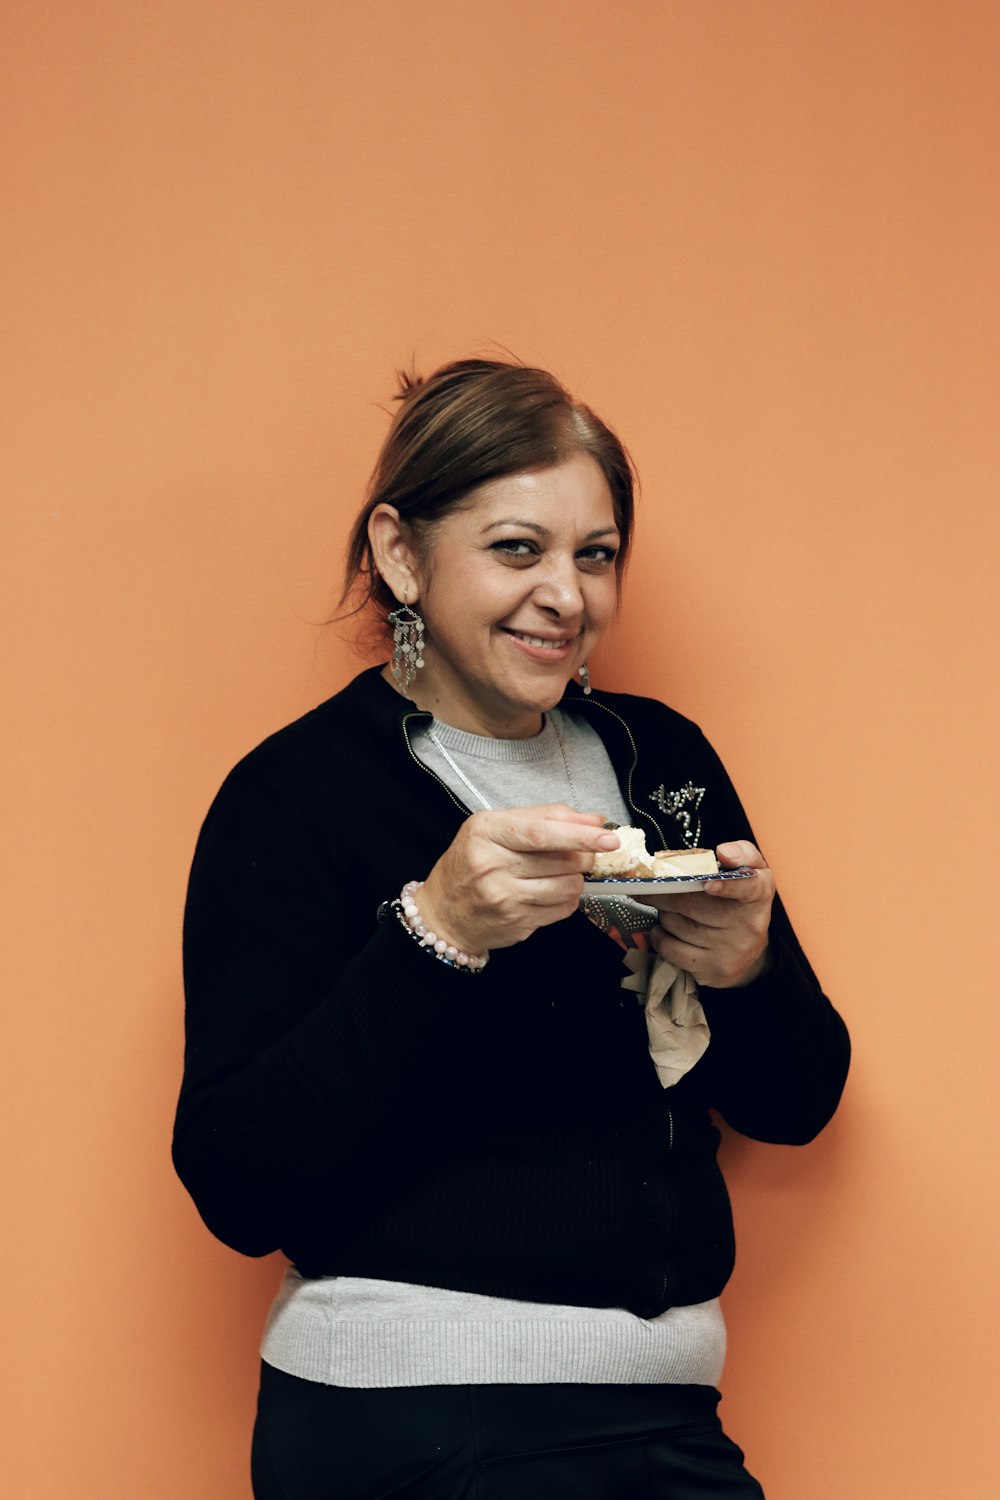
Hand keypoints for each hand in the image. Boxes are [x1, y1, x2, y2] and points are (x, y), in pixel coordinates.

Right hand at [417, 806, 619, 955]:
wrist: (442, 913)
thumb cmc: (470, 863)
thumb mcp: (494, 827)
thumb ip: (543, 817)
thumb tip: (593, 819)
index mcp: (486, 833)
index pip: (540, 833)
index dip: (579, 834)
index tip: (607, 835)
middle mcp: (492, 866)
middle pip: (561, 860)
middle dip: (585, 855)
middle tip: (585, 852)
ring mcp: (504, 899)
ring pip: (568, 886)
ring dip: (576, 878)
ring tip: (561, 873)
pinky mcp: (517, 923)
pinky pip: (563, 909)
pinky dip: (568, 898)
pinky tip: (552, 892)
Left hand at [647, 840, 774, 987]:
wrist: (751, 954)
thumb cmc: (743, 902)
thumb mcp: (753, 871)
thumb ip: (742, 853)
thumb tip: (724, 852)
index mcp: (758, 893)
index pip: (748, 888)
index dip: (727, 886)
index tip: (709, 884)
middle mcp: (748, 925)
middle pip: (691, 904)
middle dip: (664, 892)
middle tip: (651, 886)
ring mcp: (730, 951)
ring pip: (675, 924)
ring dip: (663, 912)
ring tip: (668, 908)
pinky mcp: (711, 970)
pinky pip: (669, 948)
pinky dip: (659, 935)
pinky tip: (666, 929)